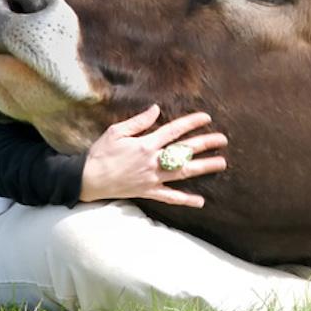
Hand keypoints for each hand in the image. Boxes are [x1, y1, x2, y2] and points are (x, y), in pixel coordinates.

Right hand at [79, 104, 227, 207]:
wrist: (87, 179)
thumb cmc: (100, 153)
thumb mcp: (116, 132)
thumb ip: (138, 121)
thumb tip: (156, 109)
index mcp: (145, 144)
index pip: (174, 130)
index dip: (191, 122)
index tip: (206, 117)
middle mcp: (152, 161)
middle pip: (184, 151)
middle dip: (205, 144)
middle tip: (223, 139)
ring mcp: (152, 178)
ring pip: (183, 172)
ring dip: (204, 168)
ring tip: (222, 163)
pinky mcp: (148, 192)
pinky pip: (170, 197)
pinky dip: (185, 200)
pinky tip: (200, 201)